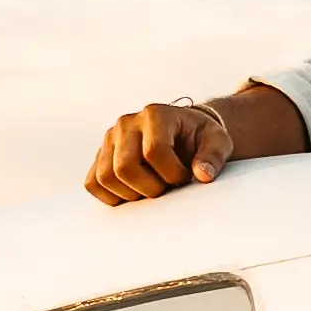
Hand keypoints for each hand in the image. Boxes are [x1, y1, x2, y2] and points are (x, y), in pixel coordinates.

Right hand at [95, 87, 295, 204]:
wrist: (182, 133)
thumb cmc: (199, 138)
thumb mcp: (217, 141)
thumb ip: (214, 156)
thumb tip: (202, 175)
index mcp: (155, 115)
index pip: (155, 152)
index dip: (173, 174)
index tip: (186, 177)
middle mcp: (126, 123)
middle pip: (125, 168)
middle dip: (150, 188)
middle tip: (167, 187)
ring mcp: (109, 139)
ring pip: (106, 177)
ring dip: (131, 194)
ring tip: (152, 188)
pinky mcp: (100, 155)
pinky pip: (93, 183)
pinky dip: (111, 196)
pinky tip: (134, 193)